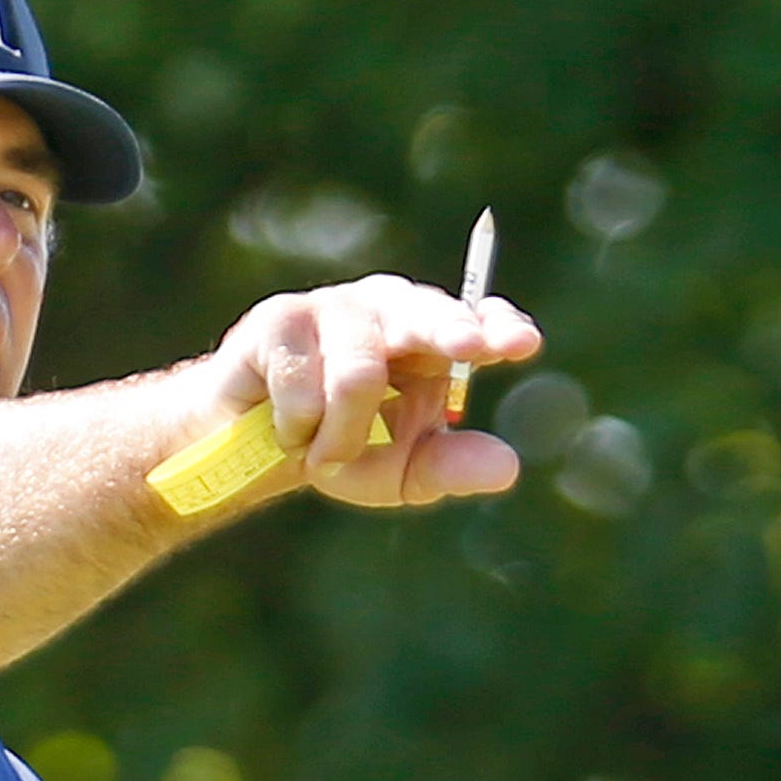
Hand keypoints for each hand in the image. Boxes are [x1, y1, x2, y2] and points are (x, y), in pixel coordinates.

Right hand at [214, 276, 539, 508]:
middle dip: (449, 329)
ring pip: (359, 374)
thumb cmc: (344, 448)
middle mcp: (388, 310)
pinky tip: (289, 429)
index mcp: (430, 339)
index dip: (496, 326)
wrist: (257, 450)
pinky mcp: (280, 320)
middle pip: (425, 313)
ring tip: (324, 453)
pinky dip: (301, 429)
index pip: (474, 321)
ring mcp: (334, 308)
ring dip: (342, 436)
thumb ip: (453, 468)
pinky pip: (304, 386)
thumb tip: (508, 467)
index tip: (523, 344)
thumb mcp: (405, 472)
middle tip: (470, 347)